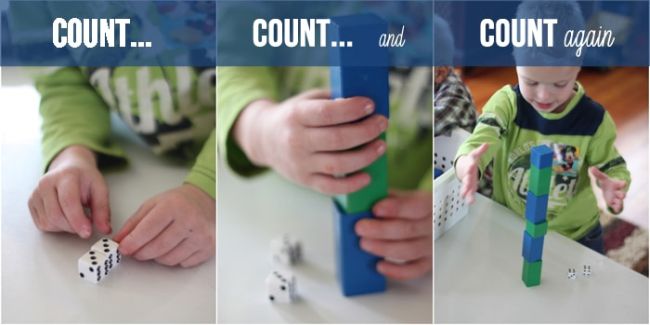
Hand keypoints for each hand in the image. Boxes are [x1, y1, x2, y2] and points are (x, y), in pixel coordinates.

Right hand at [28, 145, 110, 237]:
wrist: (69, 168)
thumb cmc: (85, 178)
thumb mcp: (100, 189)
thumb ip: (103, 209)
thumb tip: (105, 229)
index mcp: (66, 176)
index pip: (68, 202)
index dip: (78, 220)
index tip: (87, 232)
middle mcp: (46, 183)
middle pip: (56, 215)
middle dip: (73, 226)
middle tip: (86, 224)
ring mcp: (36, 193)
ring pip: (48, 222)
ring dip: (65, 227)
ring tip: (76, 216)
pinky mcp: (31, 203)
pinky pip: (42, 224)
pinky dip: (56, 227)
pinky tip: (65, 217)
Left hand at [113, 184, 215, 267]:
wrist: (206, 201)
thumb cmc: (179, 202)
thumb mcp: (154, 204)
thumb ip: (135, 222)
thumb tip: (120, 240)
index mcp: (174, 206)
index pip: (148, 230)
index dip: (133, 242)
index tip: (124, 248)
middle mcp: (189, 221)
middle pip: (158, 248)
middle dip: (142, 253)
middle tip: (136, 251)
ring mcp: (201, 236)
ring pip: (169, 259)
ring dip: (158, 257)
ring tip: (158, 246)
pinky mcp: (208, 248)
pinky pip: (183, 263)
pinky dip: (174, 259)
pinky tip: (175, 247)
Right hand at [233, 89, 387, 194]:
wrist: (264, 140)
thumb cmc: (294, 116)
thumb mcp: (307, 100)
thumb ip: (332, 100)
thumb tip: (367, 105)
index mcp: (296, 115)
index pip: (327, 113)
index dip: (352, 109)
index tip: (370, 105)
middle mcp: (296, 141)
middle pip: (337, 139)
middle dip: (366, 131)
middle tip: (382, 124)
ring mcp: (300, 164)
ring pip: (338, 165)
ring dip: (364, 157)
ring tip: (380, 146)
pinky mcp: (305, 181)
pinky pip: (331, 188)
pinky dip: (352, 185)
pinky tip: (367, 176)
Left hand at [355, 190, 431, 279]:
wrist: (430, 221)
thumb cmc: (412, 208)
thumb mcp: (405, 196)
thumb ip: (388, 197)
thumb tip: (365, 198)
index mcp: (429, 205)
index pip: (415, 206)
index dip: (395, 208)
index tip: (375, 209)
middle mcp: (432, 227)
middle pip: (408, 230)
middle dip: (381, 230)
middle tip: (360, 228)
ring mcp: (431, 246)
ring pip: (409, 250)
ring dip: (384, 248)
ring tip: (364, 244)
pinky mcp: (427, 263)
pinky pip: (413, 270)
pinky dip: (396, 271)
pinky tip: (379, 265)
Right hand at [455, 143, 488, 203]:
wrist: (462, 167)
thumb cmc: (469, 160)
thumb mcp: (475, 154)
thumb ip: (481, 150)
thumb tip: (488, 143)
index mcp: (469, 165)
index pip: (470, 165)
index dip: (470, 166)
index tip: (471, 166)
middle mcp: (467, 174)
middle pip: (466, 178)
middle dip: (466, 181)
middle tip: (466, 183)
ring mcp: (467, 181)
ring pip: (466, 187)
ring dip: (466, 191)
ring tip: (465, 196)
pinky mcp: (469, 187)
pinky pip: (469, 193)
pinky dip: (469, 198)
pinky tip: (471, 202)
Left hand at [588, 167, 626, 213]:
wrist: (607, 192)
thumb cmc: (606, 185)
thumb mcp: (602, 179)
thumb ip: (598, 174)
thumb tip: (591, 167)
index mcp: (616, 185)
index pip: (621, 183)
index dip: (622, 183)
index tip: (623, 183)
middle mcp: (618, 192)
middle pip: (622, 194)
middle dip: (622, 195)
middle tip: (622, 195)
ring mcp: (616, 199)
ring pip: (620, 202)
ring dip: (619, 202)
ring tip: (617, 202)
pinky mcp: (614, 205)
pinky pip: (617, 208)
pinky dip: (616, 208)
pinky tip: (615, 209)